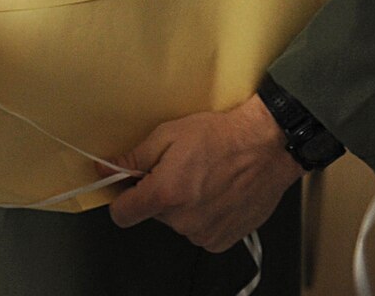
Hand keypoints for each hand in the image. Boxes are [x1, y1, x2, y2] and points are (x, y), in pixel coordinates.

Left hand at [107, 94, 302, 251]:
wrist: (267, 146)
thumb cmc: (222, 137)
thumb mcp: (168, 135)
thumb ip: (133, 158)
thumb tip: (107, 168)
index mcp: (166, 194)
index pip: (123, 215)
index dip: (121, 199)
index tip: (126, 189)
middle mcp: (185, 220)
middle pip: (153, 214)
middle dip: (158, 194)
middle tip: (177, 170)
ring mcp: (206, 232)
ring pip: (177, 222)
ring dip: (183, 205)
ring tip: (201, 179)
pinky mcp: (224, 239)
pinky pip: (200, 230)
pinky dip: (203, 216)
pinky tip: (215, 193)